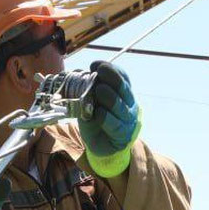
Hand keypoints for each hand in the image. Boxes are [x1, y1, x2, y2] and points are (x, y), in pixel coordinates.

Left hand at [81, 61, 141, 176]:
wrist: (102, 145)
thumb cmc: (96, 119)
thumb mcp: (91, 101)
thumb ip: (88, 88)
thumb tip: (79, 74)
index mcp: (123, 92)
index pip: (122, 76)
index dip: (111, 69)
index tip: (95, 65)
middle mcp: (129, 103)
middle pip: (123, 87)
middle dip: (111, 77)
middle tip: (98, 73)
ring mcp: (128, 120)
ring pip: (120, 105)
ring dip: (109, 96)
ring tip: (98, 91)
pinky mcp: (123, 135)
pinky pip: (115, 125)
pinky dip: (106, 118)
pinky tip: (98, 113)